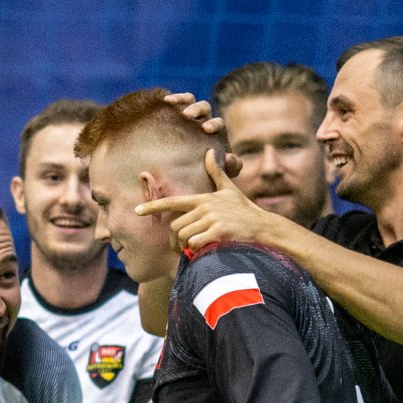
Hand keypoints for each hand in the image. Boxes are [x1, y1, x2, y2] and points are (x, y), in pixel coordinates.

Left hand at [135, 150, 280, 251]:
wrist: (265, 228)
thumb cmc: (245, 212)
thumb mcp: (230, 191)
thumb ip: (216, 174)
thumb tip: (209, 152)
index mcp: (204, 198)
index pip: (172, 202)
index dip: (153, 207)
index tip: (137, 211)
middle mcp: (206, 207)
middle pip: (176, 226)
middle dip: (176, 241)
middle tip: (182, 249)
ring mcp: (213, 219)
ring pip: (183, 236)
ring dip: (186, 247)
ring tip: (196, 250)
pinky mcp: (219, 232)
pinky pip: (195, 244)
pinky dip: (196, 251)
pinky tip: (206, 250)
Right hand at [162, 92, 242, 177]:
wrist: (195, 171)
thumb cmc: (210, 170)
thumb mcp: (224, 171)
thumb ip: (233, 166)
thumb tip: (228, 158)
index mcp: (218, 132)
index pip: (219, 123)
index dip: (214, 124)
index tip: (205, 129)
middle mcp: (205, 120)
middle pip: (205, 107)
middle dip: (197, 109)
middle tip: (187, 115)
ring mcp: (192, 115)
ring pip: (191, 100)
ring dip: (183, 100)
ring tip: (171, 102)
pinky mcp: (178, 114)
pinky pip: (178, 101)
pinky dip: (174, 98)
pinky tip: (165, 100)